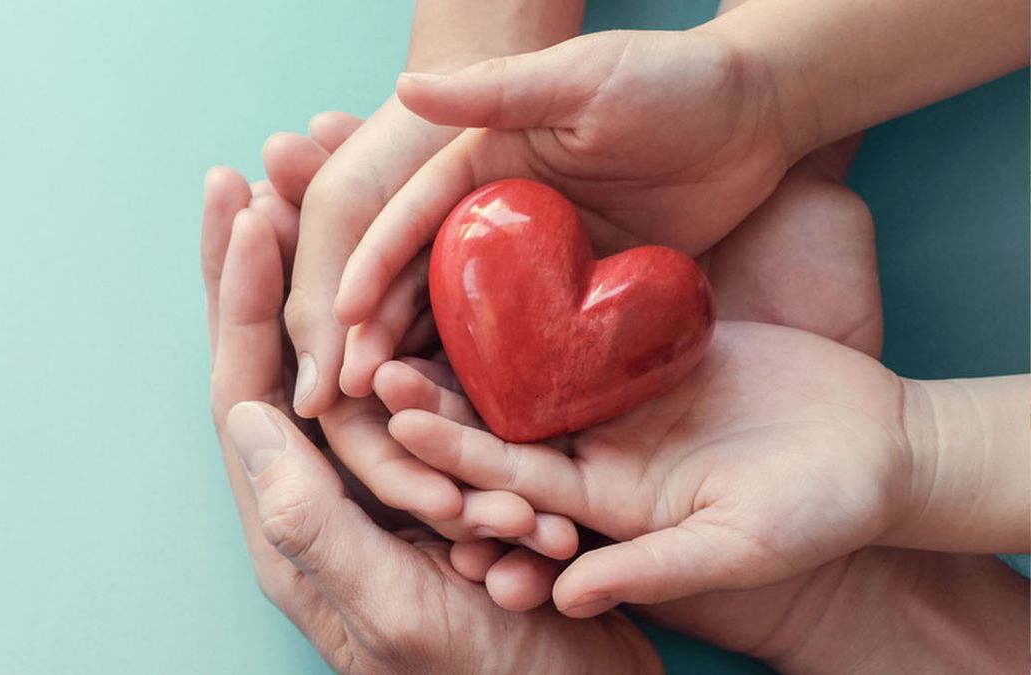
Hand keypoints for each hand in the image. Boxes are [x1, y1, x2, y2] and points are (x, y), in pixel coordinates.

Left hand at [199, 163, 662, 673]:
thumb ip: (317, 530)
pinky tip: (402, 265)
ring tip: (319, 197)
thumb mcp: (399, 616)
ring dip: (325, 277)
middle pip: (278, 358)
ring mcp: (378, 485)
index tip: (244, 206)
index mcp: (299, 528)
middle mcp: (326, 497)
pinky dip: (396, 319)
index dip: (240, 297)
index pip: (246, 390)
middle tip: (264, 171)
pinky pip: (402, 384)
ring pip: (338, 358)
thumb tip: (248, 425)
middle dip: (264, 266)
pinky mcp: (432, 480)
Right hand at [333, 29, 794, 383]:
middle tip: (356, 388)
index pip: (412, 222)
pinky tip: (493, 429)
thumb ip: (495, 92)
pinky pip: (542, 352)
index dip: (374, 267)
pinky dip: (514, 386)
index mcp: (482, 169)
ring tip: (411, 422)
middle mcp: (501, 226)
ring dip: (442, 372)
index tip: (340, 315)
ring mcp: (543, 272)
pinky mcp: (589, 304)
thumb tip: (407, 88)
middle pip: (431, 287)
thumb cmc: (667, 78)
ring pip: (477, 330)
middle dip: (388, 334)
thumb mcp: (578, 77)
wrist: (756, 114)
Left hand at [382, 320, 914, 611]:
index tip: (396, 422)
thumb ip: (654, 568)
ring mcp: (620, 397)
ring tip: (415, 306)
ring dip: (477, 343)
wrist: (877, 450)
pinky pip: (586, 320)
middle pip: (506, 421)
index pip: (512, 480)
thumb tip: (570, 598)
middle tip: (375, 362)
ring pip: (534, 366)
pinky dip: (544, 299)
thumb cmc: (821, 513)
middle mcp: (597, 450)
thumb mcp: (739, 547)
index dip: (454, 453)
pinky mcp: (647, 349)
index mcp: (604, 505)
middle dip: (441, 398)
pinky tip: (497, 262)